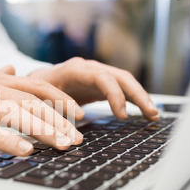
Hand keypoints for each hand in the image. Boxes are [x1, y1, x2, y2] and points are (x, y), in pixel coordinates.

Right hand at [0, 67, 83, 155]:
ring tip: (61, 144)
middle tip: (77, 137)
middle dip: (58, 119)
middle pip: (31, 101)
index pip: (35, 84)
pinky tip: (26, 150)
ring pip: (14, 113)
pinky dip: (8, 140)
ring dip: (42, 130)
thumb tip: (14, 69)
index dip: (60, 98)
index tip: (79, 114)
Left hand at [30, 57, 159, 120]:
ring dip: (141, 97)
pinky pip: (122, 89)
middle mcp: (90, 68)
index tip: (121, 115)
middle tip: (151, 113)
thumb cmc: (37, 90)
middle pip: (120, 77)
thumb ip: (56, 105)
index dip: (115, 95)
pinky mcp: (101, 83)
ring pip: (125, 82)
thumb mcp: (41, 97)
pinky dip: (134, 99)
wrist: (35, 81)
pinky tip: (146, 112)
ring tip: (154, 115)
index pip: (102, 77)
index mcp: (75, 70)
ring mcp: (97, 74)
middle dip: (138, 94)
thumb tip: (73, 120)